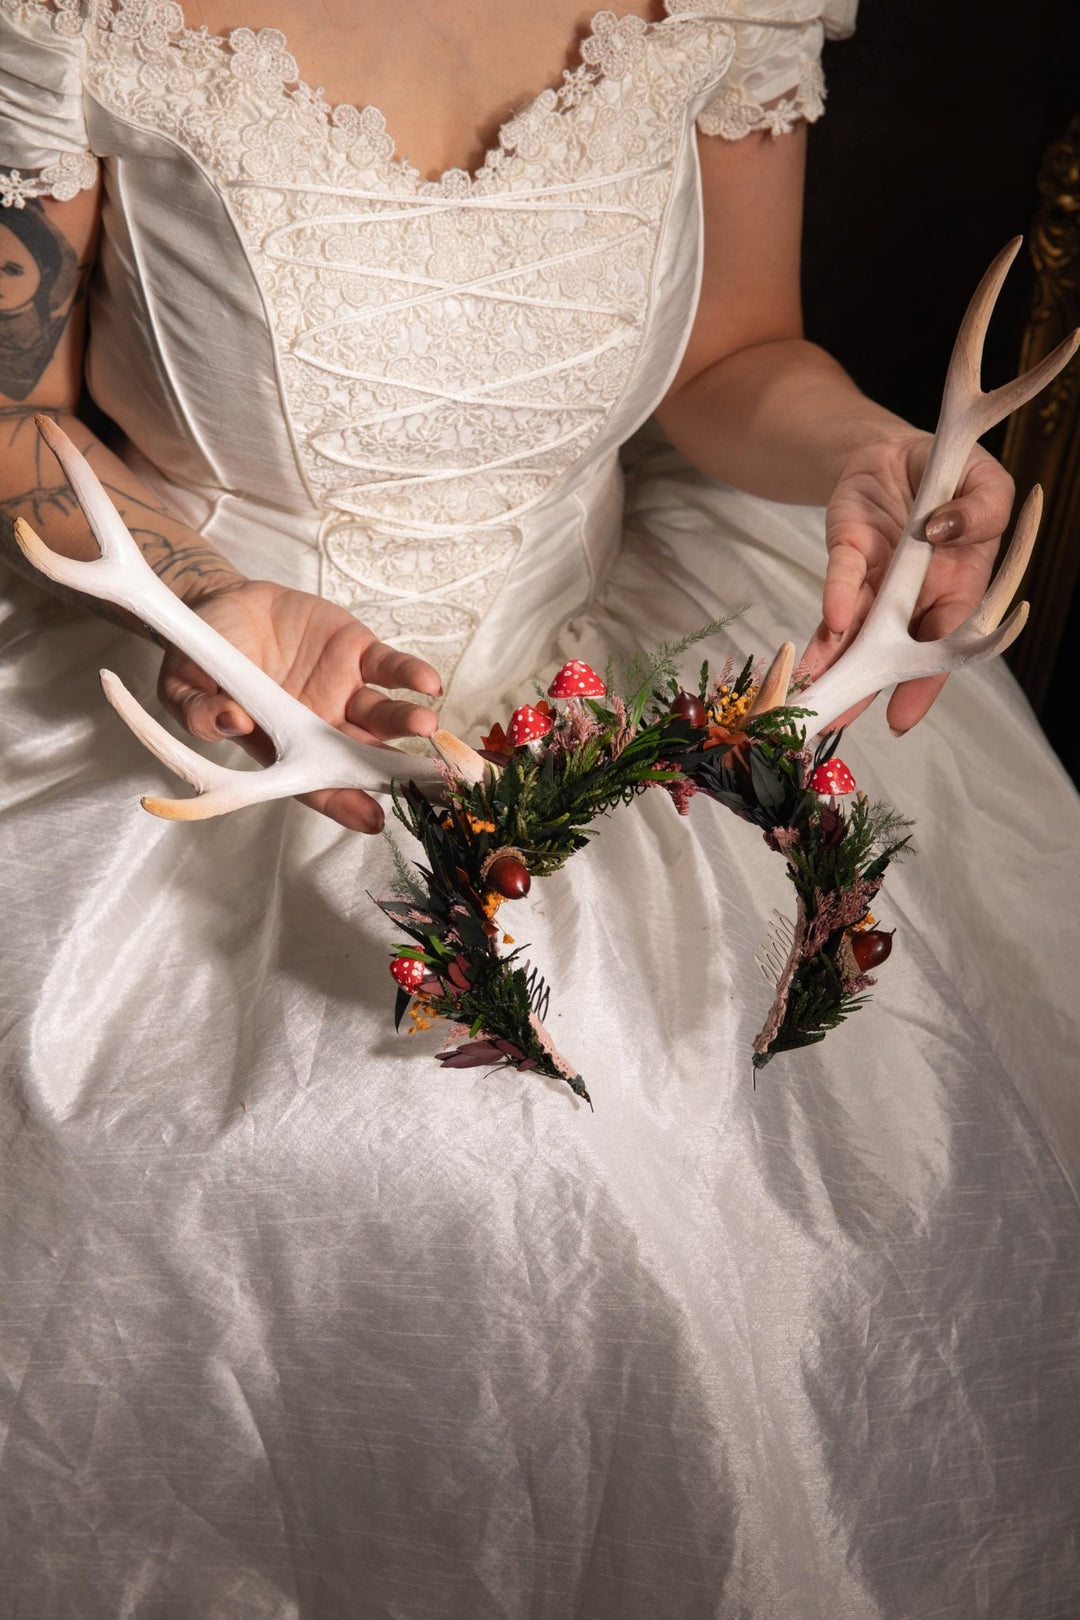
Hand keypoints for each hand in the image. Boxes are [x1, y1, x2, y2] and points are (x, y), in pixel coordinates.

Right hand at [158, 580, 441, 831]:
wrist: (221, 608)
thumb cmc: (203, 662)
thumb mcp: (185, 690)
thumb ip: (201, 714)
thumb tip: (232, 720)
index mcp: (282, 747)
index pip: (316, 784)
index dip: (342, 802)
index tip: (371, 820)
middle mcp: (321, 725)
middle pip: (361, 755)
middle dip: (390, 768)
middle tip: (414, 780)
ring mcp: (343, 689)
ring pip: (382, 713)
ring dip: (404, 721)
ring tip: (423, 725)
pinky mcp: (356, 650)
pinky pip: (388, 666)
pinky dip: (409, 674)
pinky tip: (428, 684)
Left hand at [801, 431, 1014, 732]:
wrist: (898, 450)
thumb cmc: (951, 478)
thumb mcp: (987, 486)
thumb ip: (984, 510)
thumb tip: (948, 528)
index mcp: (959, 589)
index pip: (943, 647)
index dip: (922, 684)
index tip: (901, 718)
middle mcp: (914, 595)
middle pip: (890, 650)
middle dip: (863, 686)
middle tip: (838, 717)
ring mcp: (878, 576)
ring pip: (854, 628)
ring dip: (833, 660)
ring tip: (814, 693)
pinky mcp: (848, 550)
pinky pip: (842, 577)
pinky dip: (835, 599)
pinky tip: (831, 624)